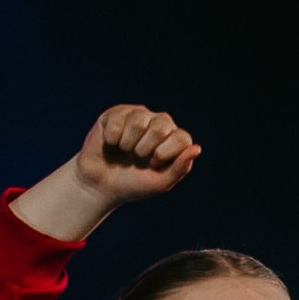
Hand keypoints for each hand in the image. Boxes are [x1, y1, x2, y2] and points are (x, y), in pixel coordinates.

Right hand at [12, 105, 201, 241]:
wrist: (101, 185)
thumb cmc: (133, 184)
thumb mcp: (160, 183)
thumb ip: (180, 168)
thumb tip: (197, 149)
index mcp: (174, 138)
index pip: (182, 138)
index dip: (164, 155)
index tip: (153, 165)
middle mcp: (159, 122)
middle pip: (161, 127)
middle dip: (145, 150)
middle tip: (137, 158)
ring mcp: (137, 115)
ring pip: (138, 121)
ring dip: (128, 144)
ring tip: (124, 150)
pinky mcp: (116, 113)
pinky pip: (117, 122)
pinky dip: (112, 139)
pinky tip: (111, 143)